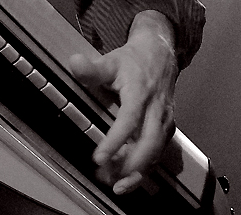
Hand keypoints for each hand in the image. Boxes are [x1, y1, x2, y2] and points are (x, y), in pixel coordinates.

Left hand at [68, 10, 177, 195]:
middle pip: (149, 143)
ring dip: (137, 172)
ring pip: (156, 152)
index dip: (115, 141)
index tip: (99, 158)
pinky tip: (127, 178)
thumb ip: (92, 68)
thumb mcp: (111, 61)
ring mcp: (164, 121)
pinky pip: (158, 152)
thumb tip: (73, 63)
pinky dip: (144, 168)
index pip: (129, 120)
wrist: (161, 54)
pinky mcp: (167, 129)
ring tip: (117, 186)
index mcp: (140, 93)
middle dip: (131, 166)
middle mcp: (156, 110)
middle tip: (110, 180)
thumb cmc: (132, 61)